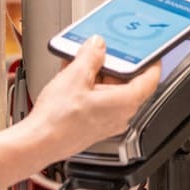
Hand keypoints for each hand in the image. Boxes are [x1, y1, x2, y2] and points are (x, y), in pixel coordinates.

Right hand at [25, 37, 161, 157]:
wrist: (38, 143)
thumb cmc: (58, 120)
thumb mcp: (75, 77)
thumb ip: (90, 56)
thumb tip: (97, 46)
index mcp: (125, 102)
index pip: (150, 78)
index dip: (151, 61)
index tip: (148, 50)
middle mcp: (120, 115)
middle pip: (126, 82)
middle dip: (114, 64)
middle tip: (104, 48)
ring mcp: (106, 122)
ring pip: (109, 91)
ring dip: (97, 73)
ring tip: (81, 59)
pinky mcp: (92, 125)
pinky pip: (97, 100)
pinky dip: (88, 86)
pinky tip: (72, 75)